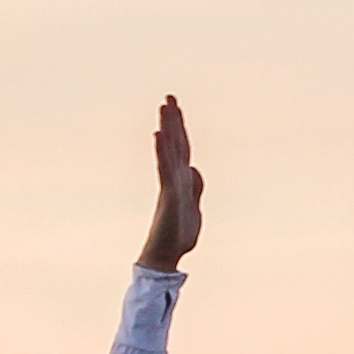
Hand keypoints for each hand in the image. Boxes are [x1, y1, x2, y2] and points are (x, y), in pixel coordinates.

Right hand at [140, 95, 204, 272]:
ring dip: (167, 128)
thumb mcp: (193, 207)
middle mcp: (175, 178)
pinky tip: (159, 136)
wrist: (166, 257)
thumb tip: (194, 168)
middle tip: (170, 96)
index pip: (182, 149)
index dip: (180, 129)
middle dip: (173, 120)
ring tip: (164, 107)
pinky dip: (162, 152)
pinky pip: (165, 169)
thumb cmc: (178, 236)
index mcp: (182, 180)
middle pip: (175, 143)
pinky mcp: (168, 195)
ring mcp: (171, 185)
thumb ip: (195, 188)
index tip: (176, 108)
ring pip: (169, 151)